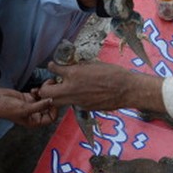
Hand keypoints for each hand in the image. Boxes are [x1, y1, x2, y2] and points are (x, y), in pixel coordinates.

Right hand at [0, 88, 57, 127]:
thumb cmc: (7, 108)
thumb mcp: (24, 108)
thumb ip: (39, 106)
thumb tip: (52, 101)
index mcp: (34, 121)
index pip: (51, 118)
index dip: (54, 109)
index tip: (52, 100)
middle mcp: (35, 114)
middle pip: (49, 107)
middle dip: (50, 99)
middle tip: (49, 92)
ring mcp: (32, 105)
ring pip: (45, 99)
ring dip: (45, 93)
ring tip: (41, 89)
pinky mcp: (29, 97)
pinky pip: (39, 94)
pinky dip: (38, 90)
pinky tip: (34, 89)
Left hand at [38, 60, 165, 112]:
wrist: (126, 90)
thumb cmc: (114, 73)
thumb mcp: (94, 64)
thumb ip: (80, 67)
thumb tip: (73, 66)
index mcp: (74, 74)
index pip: (53, 69)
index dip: (52, 67)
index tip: (53, 66)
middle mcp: (71, 88)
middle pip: (46, 92)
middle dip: (46, 87)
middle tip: (54, 82)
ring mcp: (76, 100)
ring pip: (56, 102)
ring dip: (56, 96)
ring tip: (65, 90)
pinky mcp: (83, 108)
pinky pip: (72, 103)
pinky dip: (73, 99)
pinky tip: (84, 94)